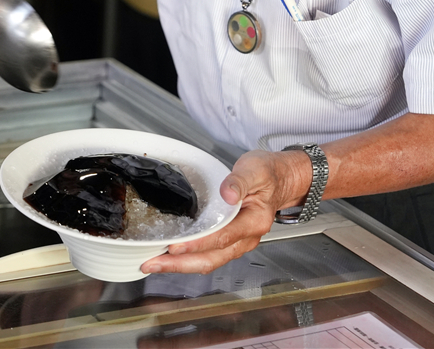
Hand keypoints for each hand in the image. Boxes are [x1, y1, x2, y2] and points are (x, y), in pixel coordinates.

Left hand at [141, 150, 311, 274]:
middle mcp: (248, 237)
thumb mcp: (254, 169)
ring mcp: (239, 242)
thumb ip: (239, 181)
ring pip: (209, 261)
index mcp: (255, 221)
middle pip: (212, 258)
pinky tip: (171, 256)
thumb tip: (228, 194)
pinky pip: (209, 255)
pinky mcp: (230, 240)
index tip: (175, 247)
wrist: (280, 178)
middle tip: (153, 263)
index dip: (198, 244)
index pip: (222, 237)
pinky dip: (189, 259)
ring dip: (181, 265)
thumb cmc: (267, 174)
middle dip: (180, 264)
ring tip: (155, 264)